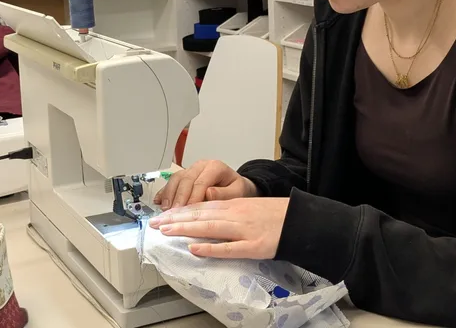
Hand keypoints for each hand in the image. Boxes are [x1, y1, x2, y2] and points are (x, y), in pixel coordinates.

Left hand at [149, 198, 289, 259]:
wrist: (301, 220)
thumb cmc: (274, 215)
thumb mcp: (247, 207)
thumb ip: (226, 211)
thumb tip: (202, 218)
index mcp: (233, 205)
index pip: (200, 206)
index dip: (179, 211)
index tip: (161, 216)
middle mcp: (235, 214)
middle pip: (200, 215)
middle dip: (175, 219)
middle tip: (154, 224)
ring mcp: (243, 230)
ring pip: (209, 228)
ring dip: (185, 229)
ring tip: (166, 232)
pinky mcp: (253, 245)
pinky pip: (228, 248)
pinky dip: (210, 249)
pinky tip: (194, 249)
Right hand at [154, 160, 258, 209]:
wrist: (235, 186)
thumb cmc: (237, 190)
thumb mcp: (237, 192)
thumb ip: (225, 193)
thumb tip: (208, 193)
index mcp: (215, 167)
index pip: (200, 182)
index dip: (193, 197)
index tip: (188, 211)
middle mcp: (201, 166)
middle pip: (185, 179)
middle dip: (178, 197)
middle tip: (174, 213)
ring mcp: (191, 170)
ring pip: (176, 179)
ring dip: (169, 195)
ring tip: (166, 210)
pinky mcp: (184, 176)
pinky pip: (171, 182)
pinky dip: (164, 192)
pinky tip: (159, 202)